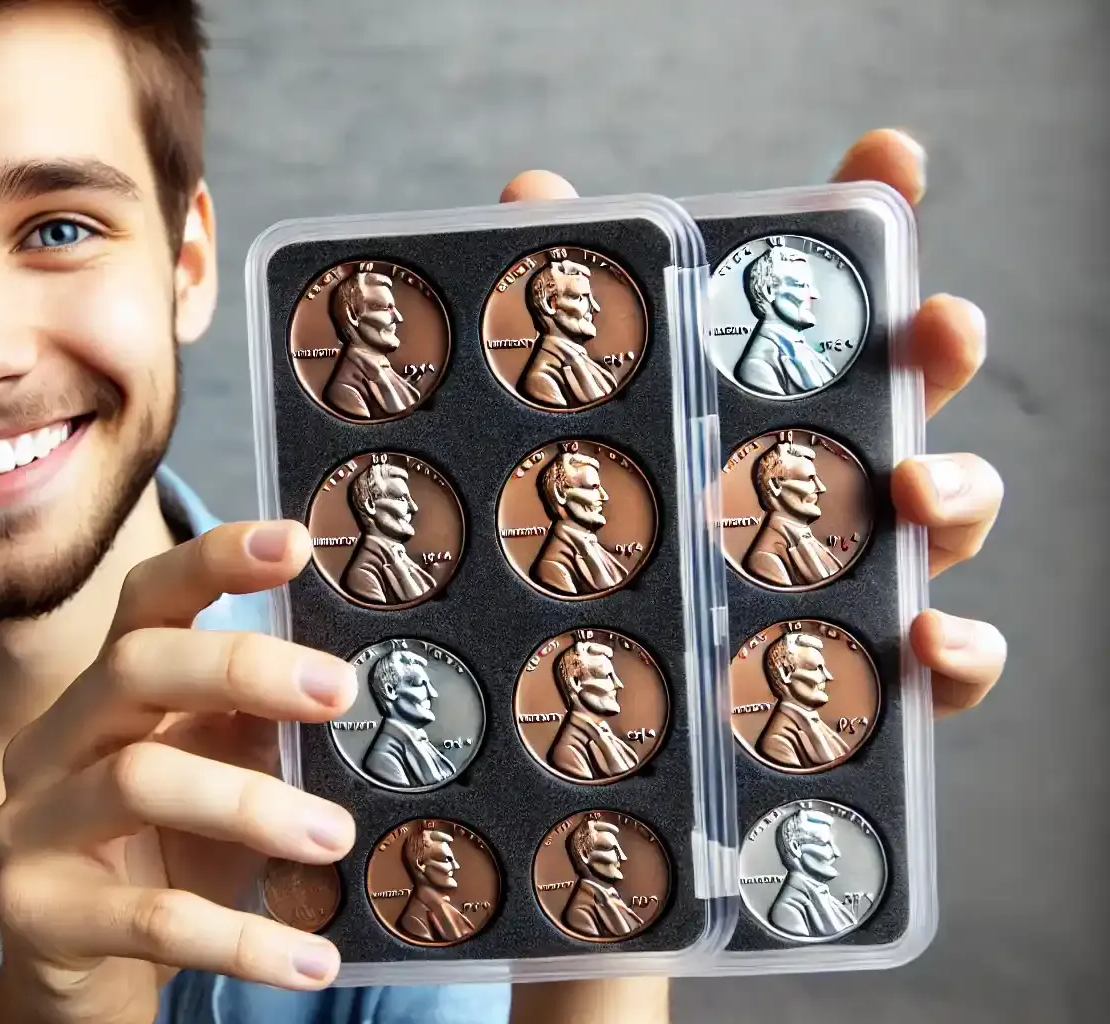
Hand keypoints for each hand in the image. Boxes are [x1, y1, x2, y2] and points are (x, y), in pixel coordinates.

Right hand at [0, 521, 354, 1023]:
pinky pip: (150, 919)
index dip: (212, 562)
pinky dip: (242, 940)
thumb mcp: (220, 791)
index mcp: (104, 696)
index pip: (144, 603)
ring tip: (336, 838)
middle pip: (132, 666)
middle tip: (340, 692)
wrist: (81, 982)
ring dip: (252, 806)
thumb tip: (341, 685)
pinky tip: (311, 960)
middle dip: (241, 667)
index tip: (293, 542)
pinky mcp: (38, 912)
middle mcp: (55, 742)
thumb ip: (257, 735)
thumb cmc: (164, 865)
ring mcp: (33, 823)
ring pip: (139, 781)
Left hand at [500, 128, 1005, 722]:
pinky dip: (959, 651)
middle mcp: (826, 478)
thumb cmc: (602, 563)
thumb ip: (556, 316)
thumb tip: (535, 191)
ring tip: (920, 483)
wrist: (602, 728)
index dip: (868, 217)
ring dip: (961, 490)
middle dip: (938, 348)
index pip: (829, 296)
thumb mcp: (567, 432)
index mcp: (762, 405)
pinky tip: (930, 638)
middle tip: (940, 321)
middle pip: (910, 395)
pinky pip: (941, 671)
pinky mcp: (867, 684)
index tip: (886, 157)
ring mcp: (856, 574)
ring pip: (948, 521)